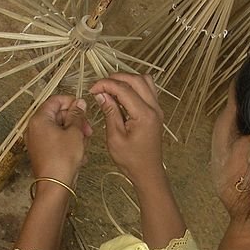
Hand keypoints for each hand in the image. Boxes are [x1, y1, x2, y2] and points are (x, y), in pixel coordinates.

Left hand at [24, 95, 92, 186]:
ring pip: (59, 129)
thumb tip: (79, 103)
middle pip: (57, 115)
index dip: (71, 102)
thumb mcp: (75, 133)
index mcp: (39, 119)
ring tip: (84, 144)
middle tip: (87, 129)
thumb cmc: (62, 160)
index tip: (83, 108)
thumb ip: (77, 115)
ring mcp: (37, 141)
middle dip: (75, 120)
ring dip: (74, 133)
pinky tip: (79, 153)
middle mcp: (34, 128)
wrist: (55, 185)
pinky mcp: (41, 151)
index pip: (55, 100)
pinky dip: (68, 143)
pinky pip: (56, 141)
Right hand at [90, 73, 165, 188]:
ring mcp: (157, 109)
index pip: (124, 89)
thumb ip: (110, 112)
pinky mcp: (156, 111)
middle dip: (116, 78)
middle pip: (136, 79)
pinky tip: (121, 95)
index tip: (92, 89)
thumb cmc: (131, 160)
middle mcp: (154, 108)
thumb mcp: (115, 137)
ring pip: (145, 81)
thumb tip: (101, 94)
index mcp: (144, 115)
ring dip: (127, 80)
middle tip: (100, 86)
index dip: (105, 85)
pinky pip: (148, 90)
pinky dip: (134, 87)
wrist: (147, 171)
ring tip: (111, 88)